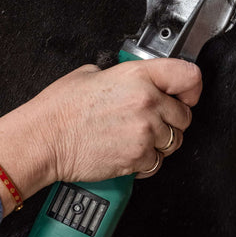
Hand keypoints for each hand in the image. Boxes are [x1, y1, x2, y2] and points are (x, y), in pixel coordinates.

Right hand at [0, 59, 201, 215]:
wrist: (45, 139)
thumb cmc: (61, 108)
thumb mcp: (92, 73)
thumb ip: (122, 75)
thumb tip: (133, 80)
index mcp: (139, 75)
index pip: (189, 76)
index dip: (191, 89)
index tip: (185, 96)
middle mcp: (147, 102)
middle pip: (185, 116)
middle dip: (172, 121)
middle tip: (151, 123)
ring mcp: (145, 131)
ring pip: (174, 142)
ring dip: (160, 143)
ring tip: (136, 139)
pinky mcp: (138, 157)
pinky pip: (157, 163)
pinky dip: (146, 162)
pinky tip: (127, 153)